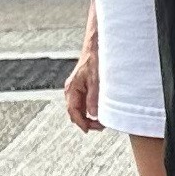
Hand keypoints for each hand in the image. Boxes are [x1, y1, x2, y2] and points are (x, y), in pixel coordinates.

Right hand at [63, 11, 100, 134]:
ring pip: (80, 109)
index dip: (81, 123)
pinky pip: (84, 103)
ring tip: (102, 121)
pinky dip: (91, 110)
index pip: (73, 111)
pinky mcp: (83, 87)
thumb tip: (94, 114)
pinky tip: (101, 112)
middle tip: (100, 127)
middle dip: (86, 122)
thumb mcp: (96, 79)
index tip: (90, 130)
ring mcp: (77, 88)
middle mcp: (72, 89)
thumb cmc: (95, 58)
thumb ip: (94, 97)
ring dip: (89, 117)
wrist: (97, 45)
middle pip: (75, 112)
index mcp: (72, 88)